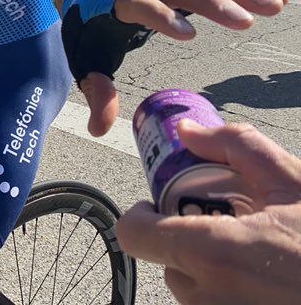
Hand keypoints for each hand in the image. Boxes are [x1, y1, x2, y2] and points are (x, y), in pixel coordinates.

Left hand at [62, 0, 287, 135]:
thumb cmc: (89, 29)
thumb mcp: (86, 60)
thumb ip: (97, 92)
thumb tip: (100, 128)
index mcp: (115, 3)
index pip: (137, 4)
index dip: (159, 16)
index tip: (188, 35)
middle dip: (211, 2)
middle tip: (244, 22)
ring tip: (275, 6)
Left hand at [116, 122, 300, 304]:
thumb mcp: (295, 184)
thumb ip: (237, 147)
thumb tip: (187, 131)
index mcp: (212, 252)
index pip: (135, 233)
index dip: (142, 215)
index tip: (161, 207)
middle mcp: (207, 299)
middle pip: (169, 265)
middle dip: (192, 247)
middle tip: (235, 235)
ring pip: (194, 296)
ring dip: (214, 280)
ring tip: (260, 267)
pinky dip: (232, 301)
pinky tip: (267, 290)